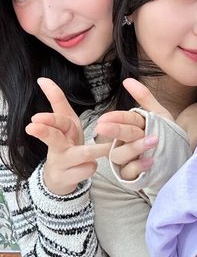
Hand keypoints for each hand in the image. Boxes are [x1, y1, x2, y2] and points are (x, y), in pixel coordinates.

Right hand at [26, 78, 111, 195]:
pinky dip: (91, 167)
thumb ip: (56, 99)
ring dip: (91, 151)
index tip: (34, 118)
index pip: (55, 120)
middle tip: (31, 126)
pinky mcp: (69, 178)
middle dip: (44, 132)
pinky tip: (92, 165)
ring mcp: (63, 163)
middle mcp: (58, 146)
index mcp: (60, 130)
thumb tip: (42, 79)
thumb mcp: (64, 120)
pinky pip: (86, 170)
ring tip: (105, 148)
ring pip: (78, 155)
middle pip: (52, 138)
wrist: (60, 176)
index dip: (47, 118)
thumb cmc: (66, 142)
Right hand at [95, 78, 170, 180]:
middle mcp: (126, 143)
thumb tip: (127, 80)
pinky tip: (151, 160)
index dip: (115, 118)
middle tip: (104, 128)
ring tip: (153, 141)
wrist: (180, 161)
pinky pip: (130, 173)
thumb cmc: (167, 137)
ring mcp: (128, 160)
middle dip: (114, 131)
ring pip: (121, 155)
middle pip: (119, 136)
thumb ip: (145, 98)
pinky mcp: (131, 176)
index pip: (123, 120)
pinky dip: (139, 166)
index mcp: (133, 127)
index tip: (104, 119)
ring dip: (135, 147)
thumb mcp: (160, 116)